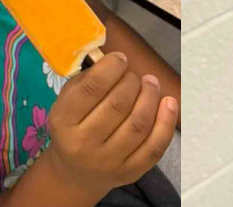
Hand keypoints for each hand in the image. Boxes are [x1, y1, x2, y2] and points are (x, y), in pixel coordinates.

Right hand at [44, 52, 177, 195]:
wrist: (76, 174)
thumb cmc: (73, 127)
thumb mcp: (66, 101)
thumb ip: (87, 79)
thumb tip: (117, 60)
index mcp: (63, 121)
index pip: (91, 89)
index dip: (111, 67)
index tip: (120, 59)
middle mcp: (83, 144)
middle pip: (118, 104)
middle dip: (132, 81)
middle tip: (134, 76)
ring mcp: (109, 162)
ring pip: (139, 124)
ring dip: (150, 96)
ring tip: (151, 83)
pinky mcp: (131, 172)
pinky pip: (155, 146)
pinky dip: (166, 121)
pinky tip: (169, 102)